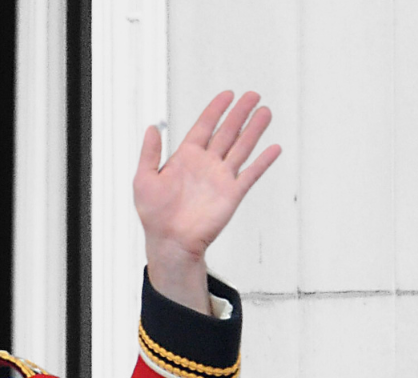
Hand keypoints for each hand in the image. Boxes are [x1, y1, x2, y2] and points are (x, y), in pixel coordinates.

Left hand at [133, 91, 280, 311]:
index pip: (203, 127)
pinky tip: (274, 148)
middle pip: (227, 132)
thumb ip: (149, 153)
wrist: (170, 241)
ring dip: (254, 130)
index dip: (215, 110)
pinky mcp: (232, 193)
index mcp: (185, 158)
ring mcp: (221, 178)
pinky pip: (251, 174)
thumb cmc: (154, 215)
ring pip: (241, 147)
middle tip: (252, 95)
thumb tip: (152, 128)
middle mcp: (206, 165)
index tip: (227, 95)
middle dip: (239, 114)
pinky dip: (263, 161)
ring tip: (265, 111)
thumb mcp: (144, 180)